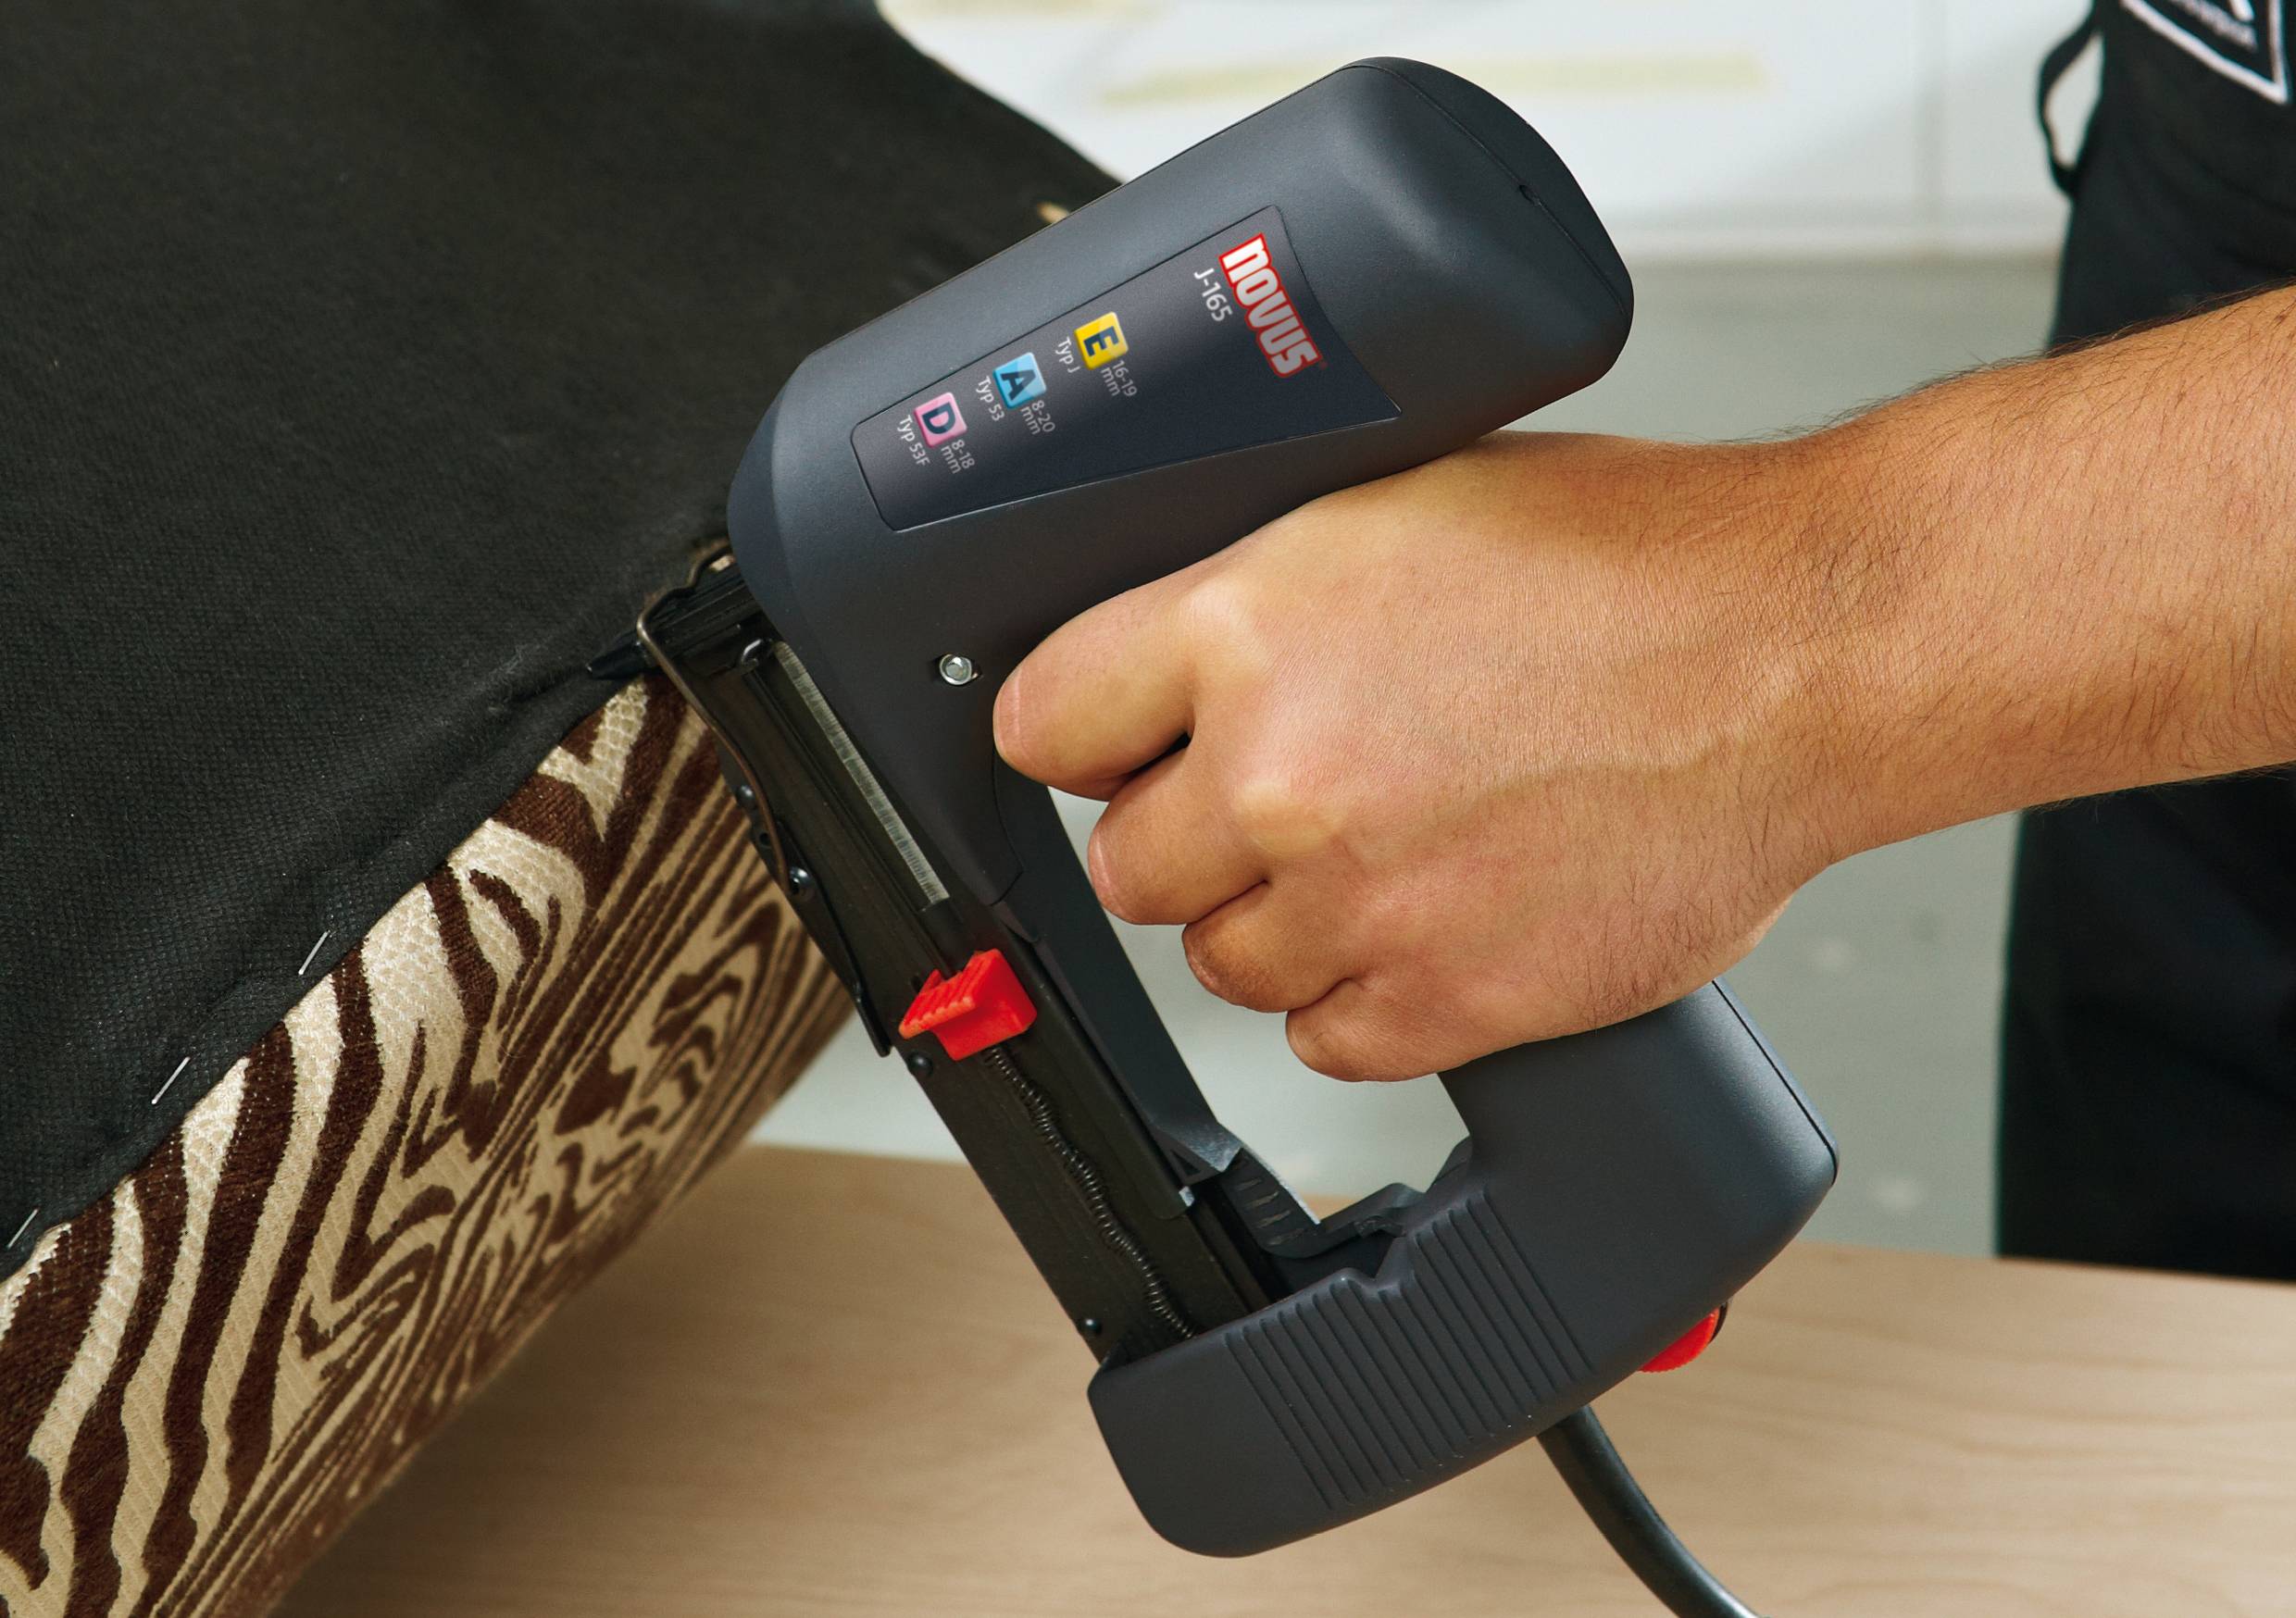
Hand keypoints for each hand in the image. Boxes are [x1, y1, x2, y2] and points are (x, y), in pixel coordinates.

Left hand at [993, 431, 1853, 1079]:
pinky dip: (1360, 996)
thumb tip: (1175, 649)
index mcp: (1248, 623)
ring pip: (1219, 963)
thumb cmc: (1633, 561)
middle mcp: (1281, 770)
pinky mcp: (1448, 997)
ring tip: (1377, 853)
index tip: (1104, 747)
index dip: (1078, 734)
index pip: (1043, 720)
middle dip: (1186, 834)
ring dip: (1274, 920)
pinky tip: (1424, 923)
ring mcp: (1361, 898)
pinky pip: (1325, 1040)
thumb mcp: (1400, 502)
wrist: (1800, 653)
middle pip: (1127, 864)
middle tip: (1274, 798)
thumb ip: (1263, 588)